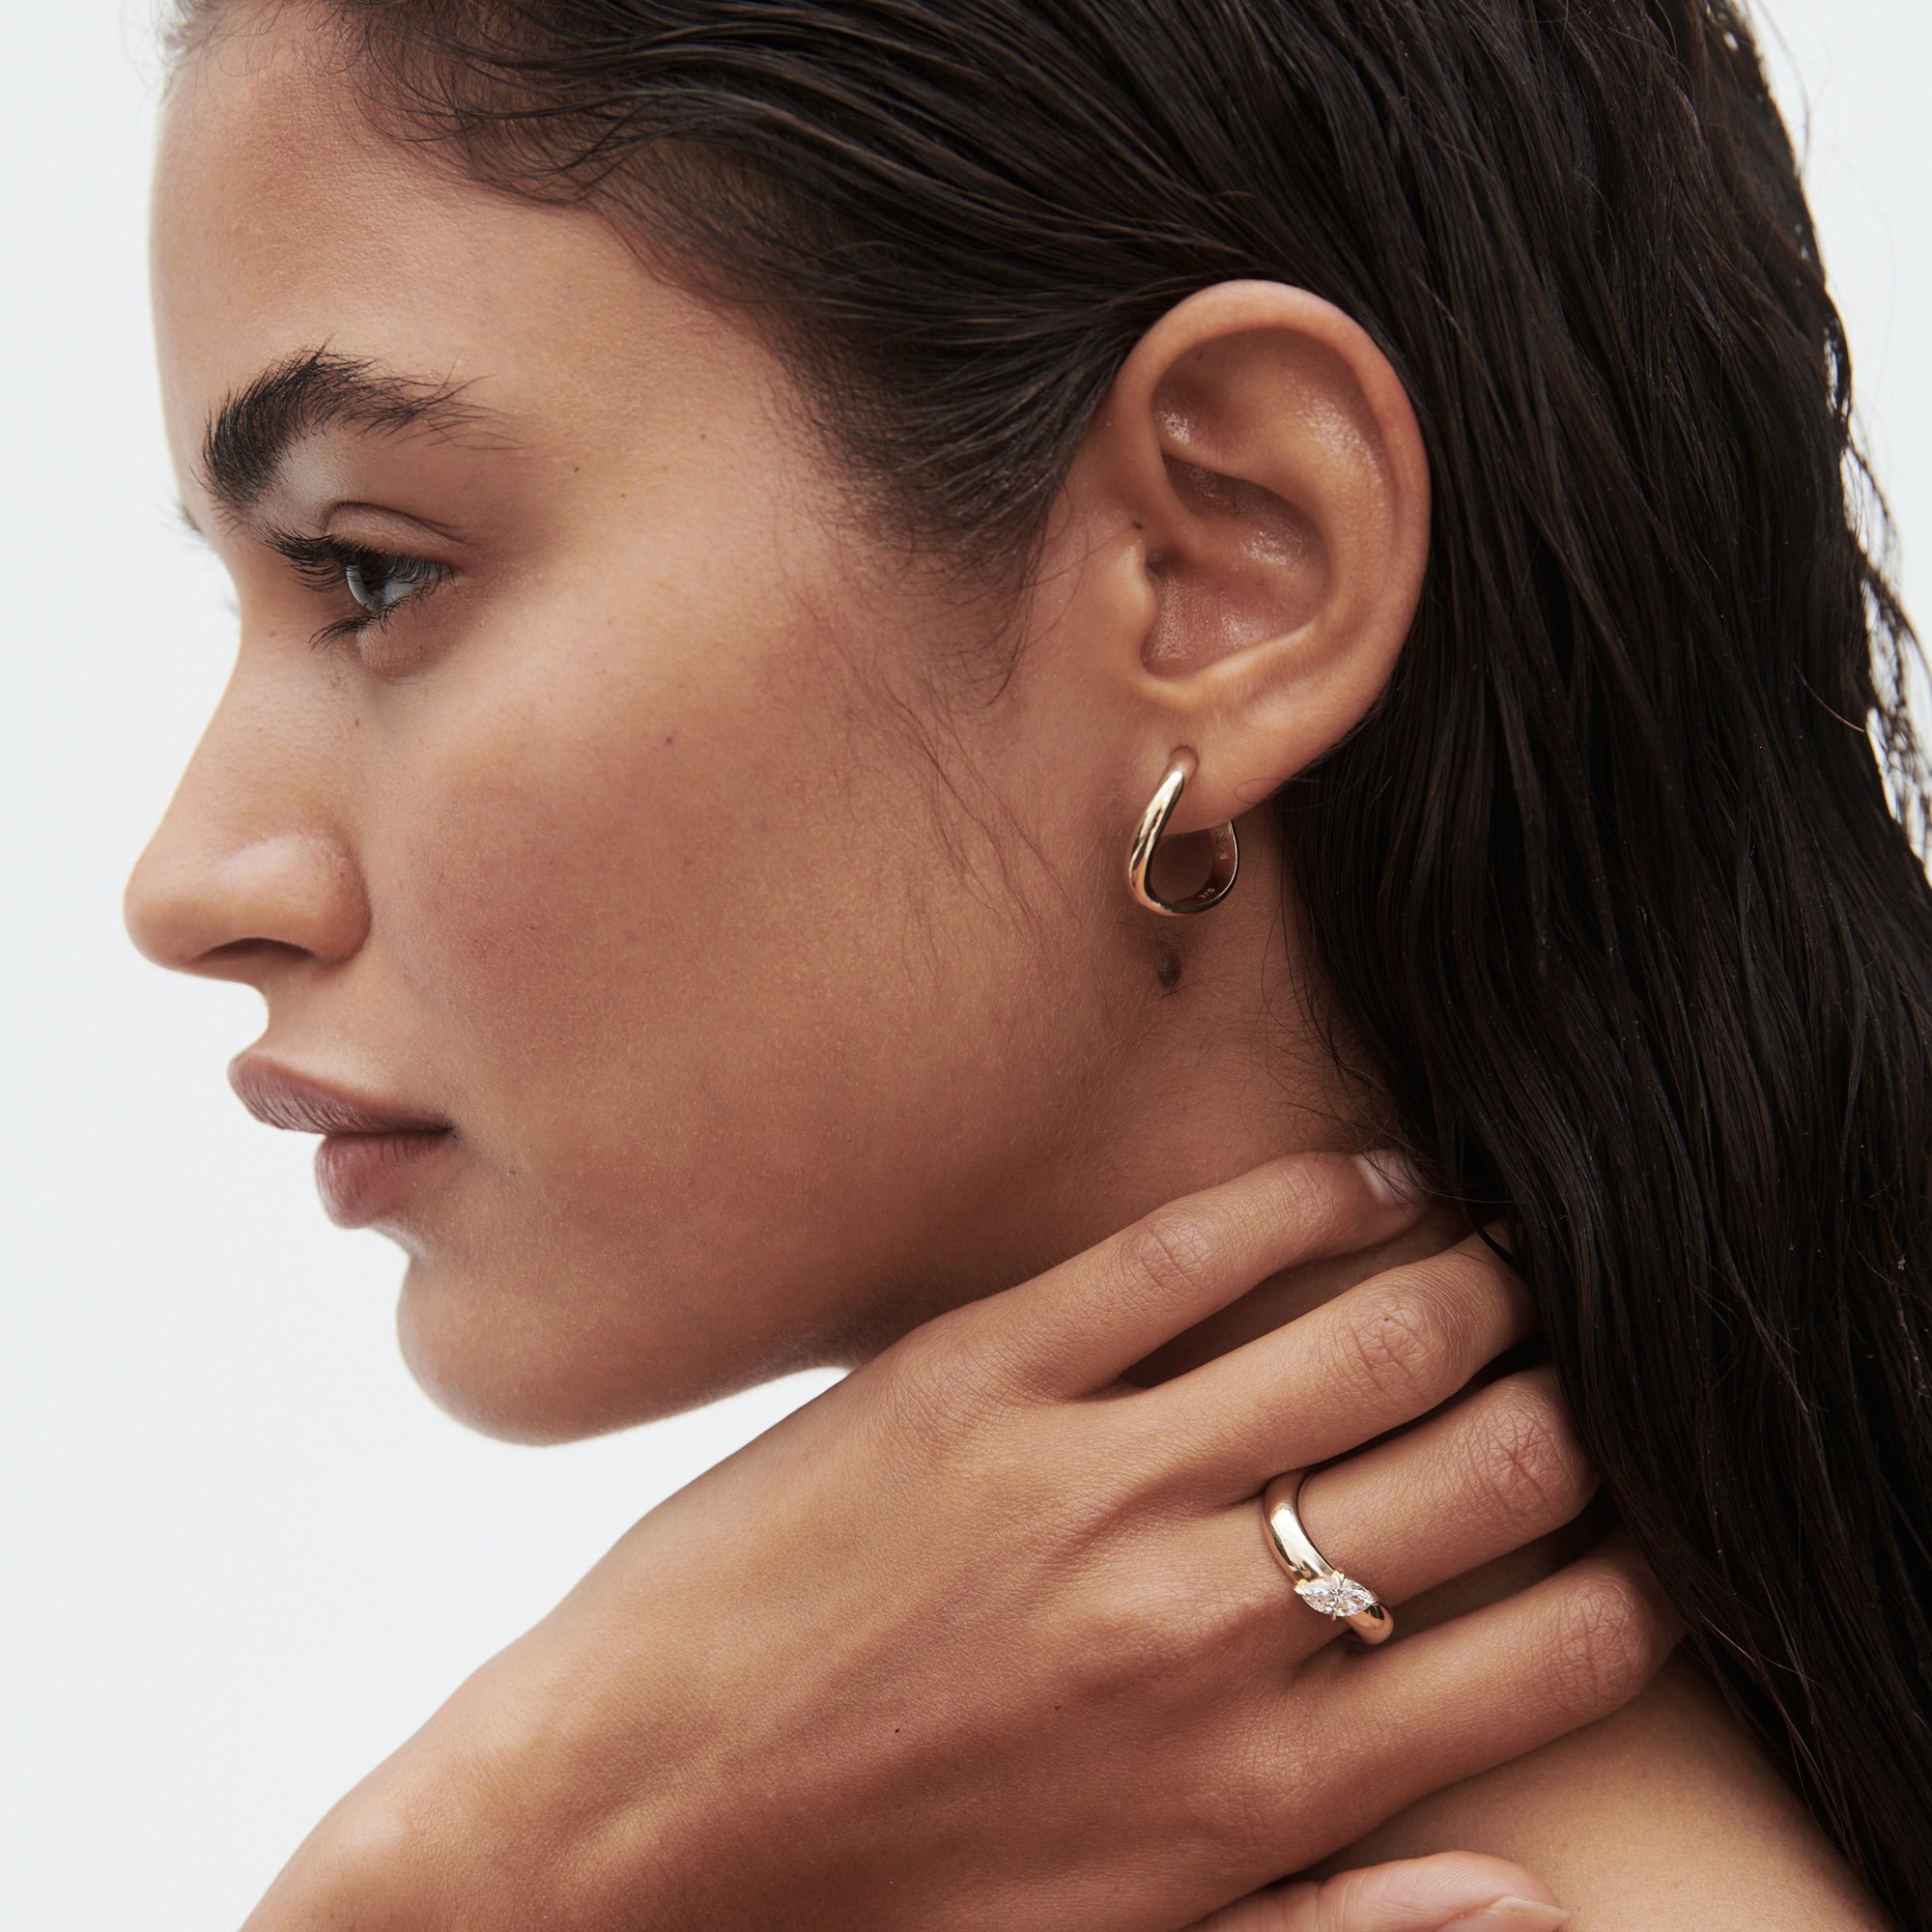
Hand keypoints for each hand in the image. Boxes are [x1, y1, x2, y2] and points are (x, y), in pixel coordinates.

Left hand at [243, 1154, 1670, 1930]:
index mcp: (1253, 1793)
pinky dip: (1301, 1202)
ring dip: (1475, 1285)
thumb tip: (1521, 1891)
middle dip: (1575, 1412)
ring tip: (1513, 1257)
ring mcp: (1084, 1485)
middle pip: (1489, 1472)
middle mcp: (1199, 1627)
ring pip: (1363, 1343)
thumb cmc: (862, 1919)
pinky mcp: (970, 1380)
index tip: (1643, 1531)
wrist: (603, 1845)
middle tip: (1581, 1372)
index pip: (1548, 1656)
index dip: (1636, 1582)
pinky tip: (1367, 1183)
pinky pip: (1179, 1259)